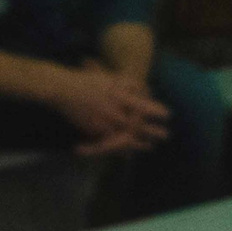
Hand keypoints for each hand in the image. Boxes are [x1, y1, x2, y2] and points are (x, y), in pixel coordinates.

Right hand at [42, 62, 169, 153]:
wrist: (63, 89)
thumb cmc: (86, 81)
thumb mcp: (109, 77)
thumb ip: (126, 83)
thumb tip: (144, 88)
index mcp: (117, 95)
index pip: (141, 104)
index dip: (155, 110)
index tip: (168, 114)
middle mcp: (112, 109)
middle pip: (136, 123)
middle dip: (152, 130)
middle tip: (166, 136)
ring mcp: (103, 121)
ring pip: (125, 135)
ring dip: (140, 142)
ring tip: (151, 147)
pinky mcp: (94, 130)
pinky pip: (110, 142)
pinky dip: (121, 148)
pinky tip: (130, 153)